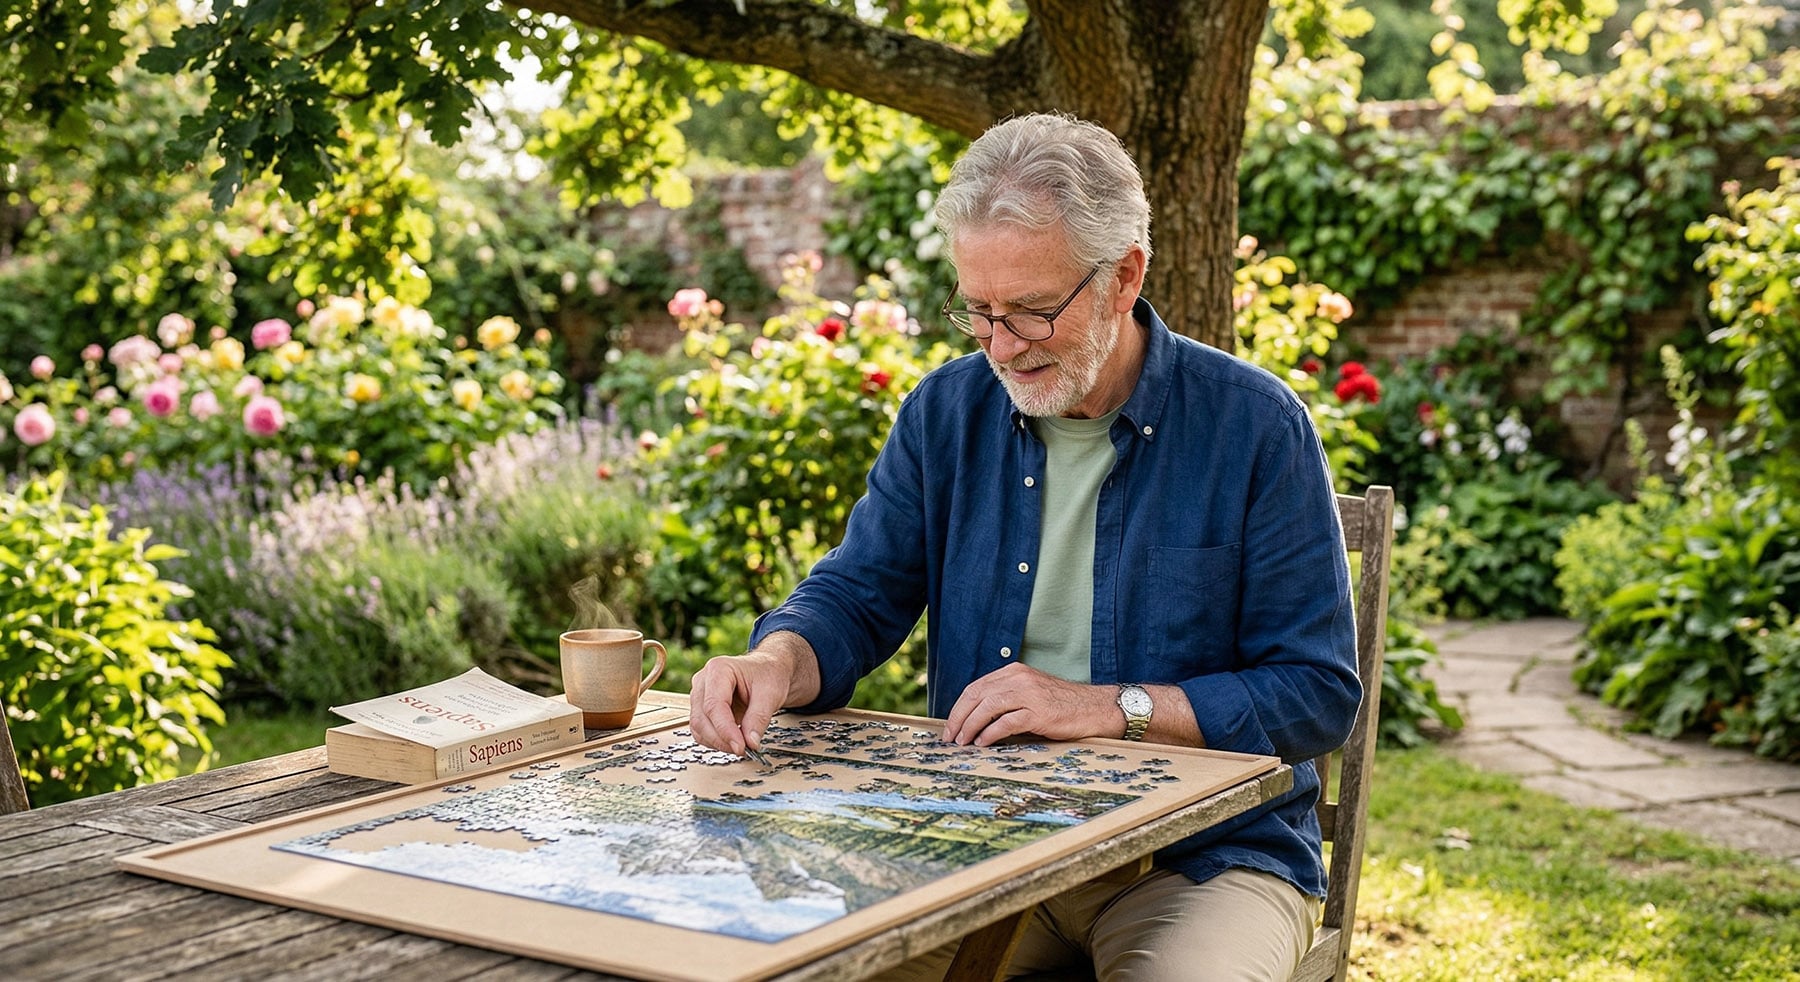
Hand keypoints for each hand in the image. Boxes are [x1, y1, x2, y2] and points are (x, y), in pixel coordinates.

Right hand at [687, 632, 820, 755]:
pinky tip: (733, 742)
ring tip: (742, 746)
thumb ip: (759, 718)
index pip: (714, 705)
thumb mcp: (771, 693)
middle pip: (702, 718)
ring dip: (717, 742)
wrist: (769, 670)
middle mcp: (703, 681)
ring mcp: (700, 695)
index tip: (740, 747)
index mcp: (718, 669)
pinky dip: (715, 741)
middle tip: (744, 750)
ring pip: (698, 727)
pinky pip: (701, 730)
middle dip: (721, 739)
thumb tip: (750, 743)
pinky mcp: (702, 708)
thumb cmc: (769, 674)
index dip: (725, 730)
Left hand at [941, 662, 1115, 745]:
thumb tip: (977, 721)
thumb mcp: (1031, 694)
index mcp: (1014, 672)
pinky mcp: (1038, 711)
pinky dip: (990, 733)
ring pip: (987, 707)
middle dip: (958, 717)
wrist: (1095, 708)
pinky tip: (983, 743)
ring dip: (970, 726)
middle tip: (950, 737)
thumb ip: (1007, 699)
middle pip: (976, 695)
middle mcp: (1019, 678)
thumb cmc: (1062, 706)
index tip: (950, 725)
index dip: (959, 707)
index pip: (976, 687)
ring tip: (963, 742)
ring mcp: (1029, 693)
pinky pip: (1005, 722)